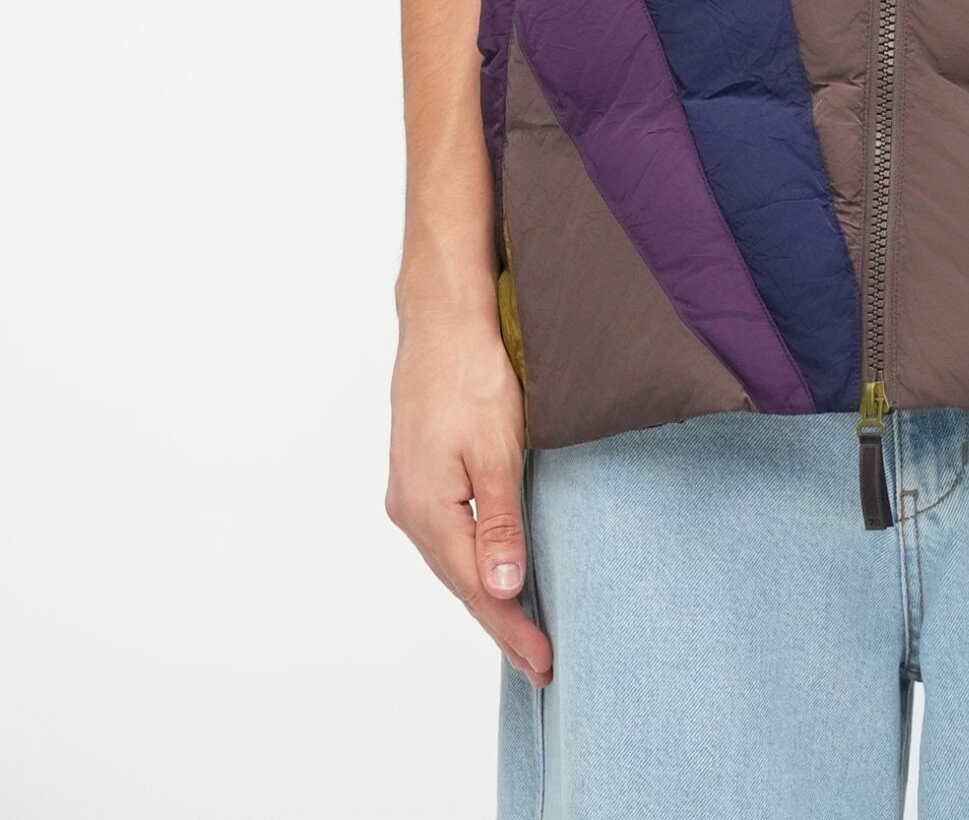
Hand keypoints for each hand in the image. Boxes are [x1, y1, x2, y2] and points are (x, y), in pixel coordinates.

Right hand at [385, 292, 552, 685]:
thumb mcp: (496, 449)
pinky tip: (493, 568)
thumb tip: (502, 588)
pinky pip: (449, 533)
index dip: (512, 629)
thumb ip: (499, 522)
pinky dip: (473, 559)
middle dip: (501, 622)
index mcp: (428, 511)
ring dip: (487, 593)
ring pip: (453, 559)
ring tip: (522, 627)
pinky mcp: (419, 472)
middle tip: (541, 662)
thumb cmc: (471, 374)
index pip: (477, 589)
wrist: (441, 317)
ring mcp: (410, 491)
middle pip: (461, 582)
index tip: (546, 663)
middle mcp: (410, 509)